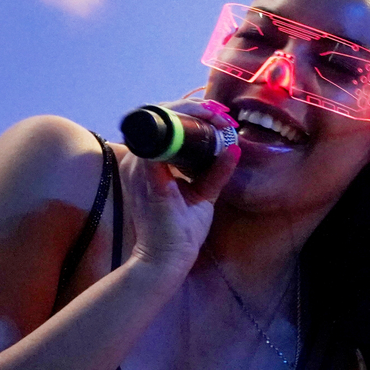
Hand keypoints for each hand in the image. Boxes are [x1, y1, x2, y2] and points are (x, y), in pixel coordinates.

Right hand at [120, 99, 240, 275]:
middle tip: (220, 114)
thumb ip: (213, 172)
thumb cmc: (178, 232)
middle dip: (192, 108)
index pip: (161, 127)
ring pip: (161, 119)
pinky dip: (189, 126)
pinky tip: (211, 125)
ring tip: (219, 118)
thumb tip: (233, 149)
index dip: (187, 114)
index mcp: (145, 165)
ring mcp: (139, 165)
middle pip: (160, 117)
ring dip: (193, 113)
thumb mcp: (201, 195)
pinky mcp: (148, 172)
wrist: (165, 260)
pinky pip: (165, 138)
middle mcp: (136, 161)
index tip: (214, 116)